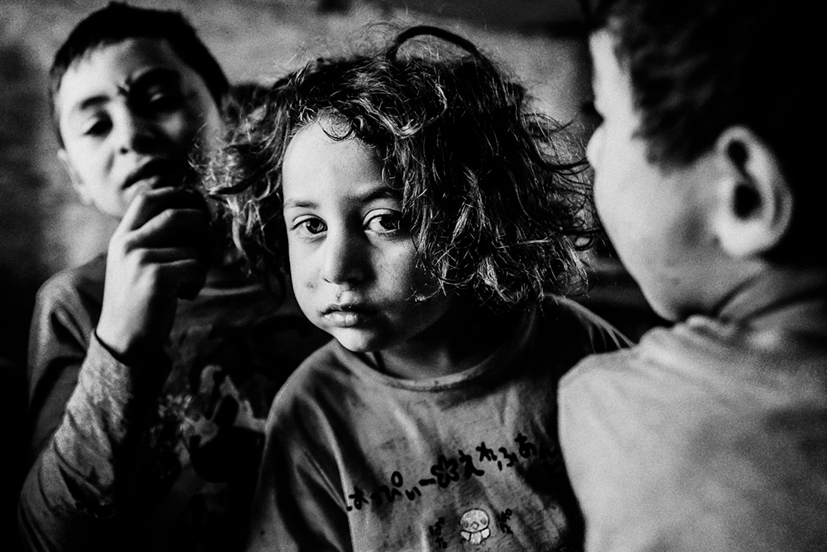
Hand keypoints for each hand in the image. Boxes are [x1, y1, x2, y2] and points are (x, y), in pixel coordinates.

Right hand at [96, 187, 211, 365]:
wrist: (122, 340)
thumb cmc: (139, 301)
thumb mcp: (136, 264)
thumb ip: (154, 240)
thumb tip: (199, 215)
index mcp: (122, 237)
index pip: (149, 198)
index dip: (177, 194)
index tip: (197, 201)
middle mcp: (128, 243)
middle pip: (178, 214)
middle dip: (202, 226)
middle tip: (206, 246)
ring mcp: (140, 259)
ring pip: (193, 247)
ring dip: (201, 264)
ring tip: (186, 283)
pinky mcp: (156, 277)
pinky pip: (196, 267)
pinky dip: (198, 282)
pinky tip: (183, 296)